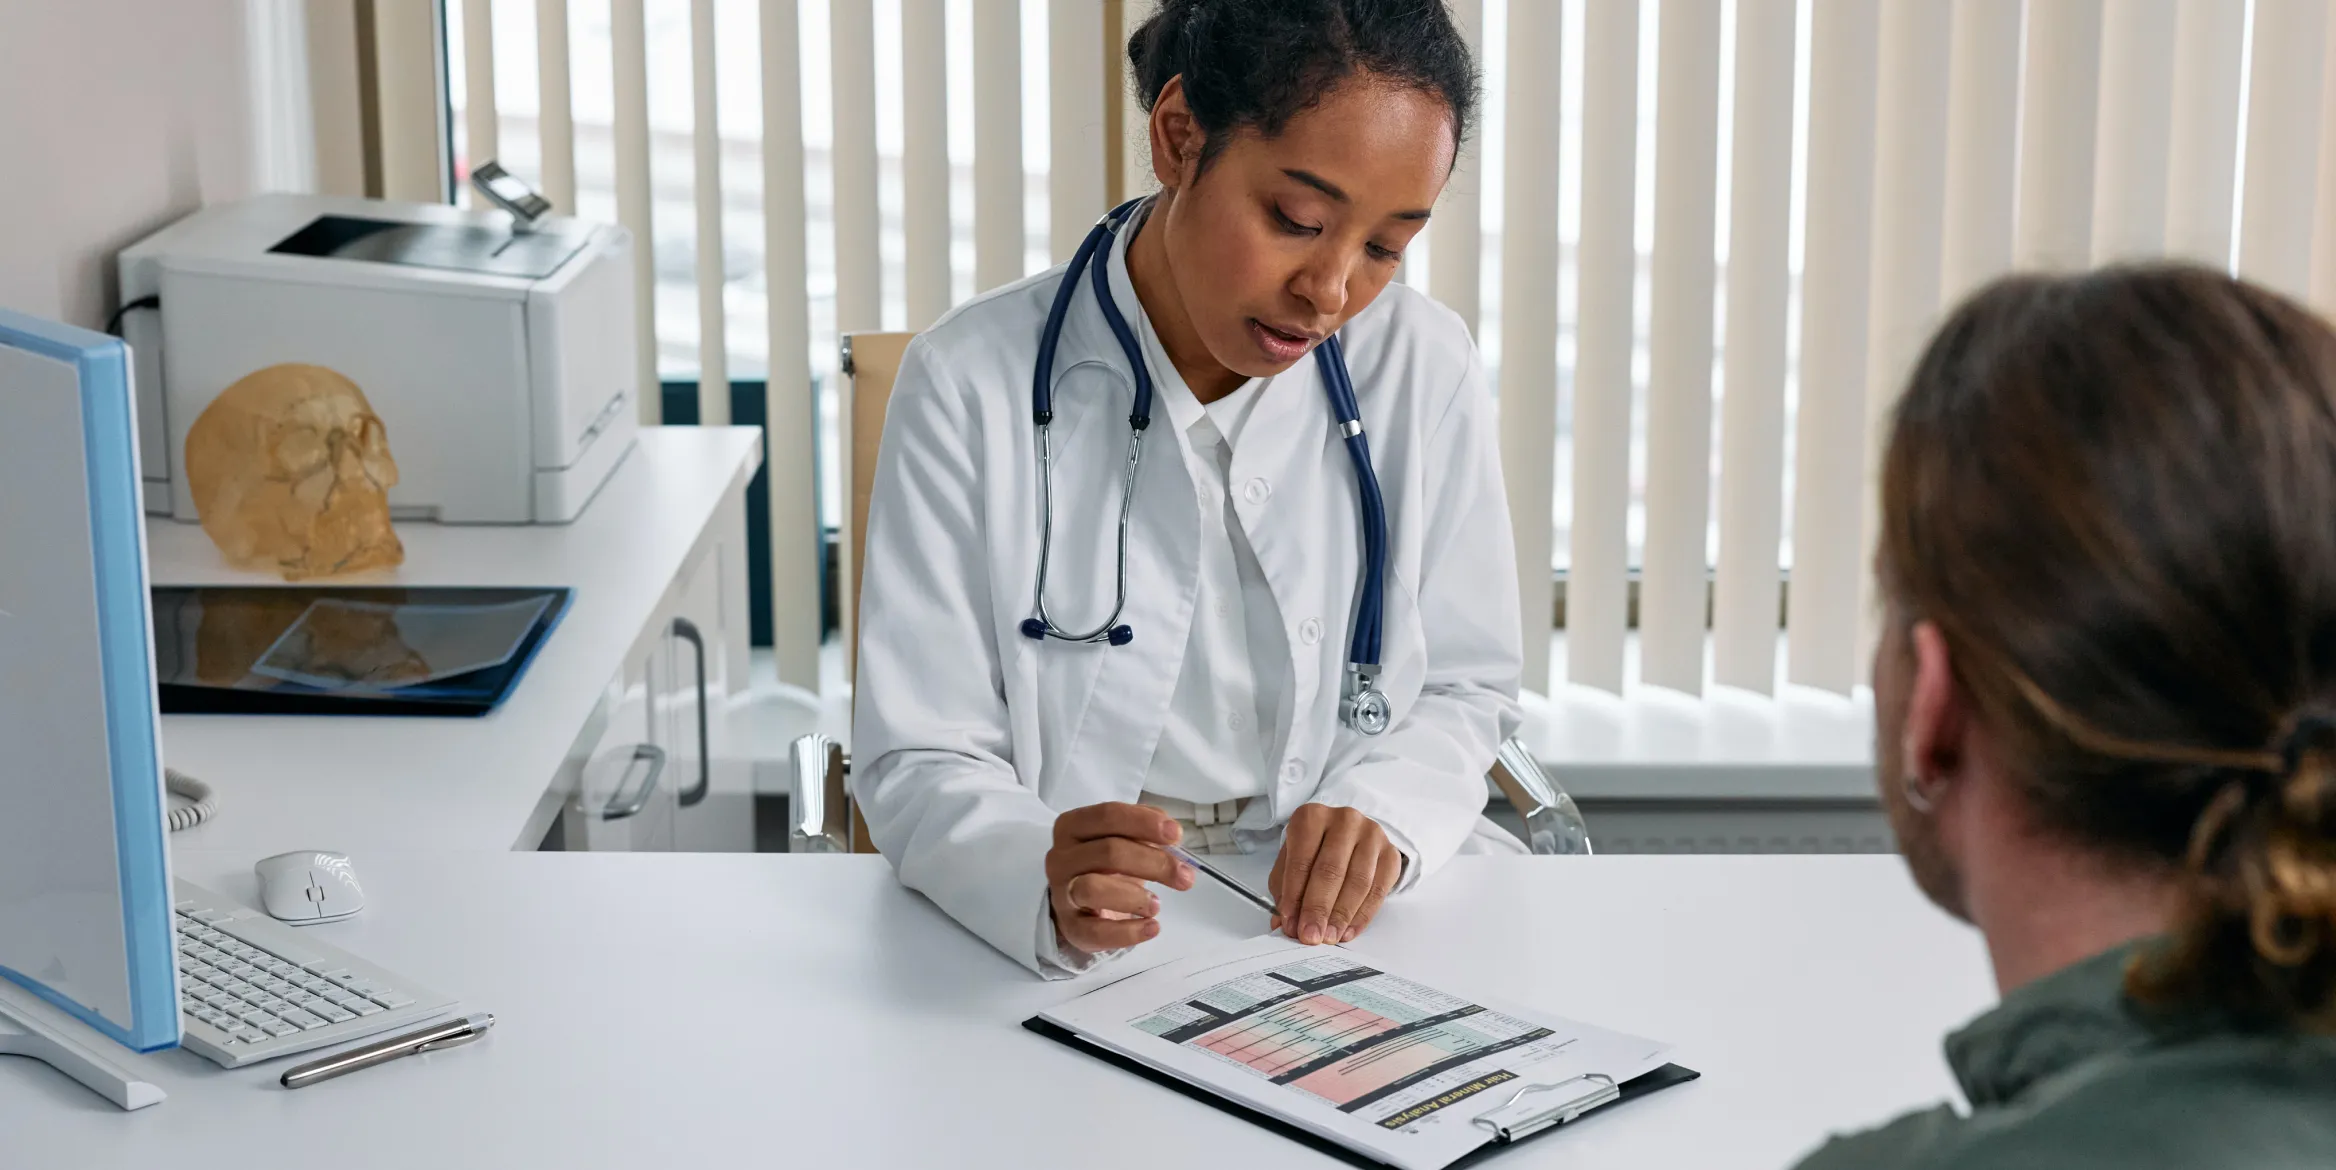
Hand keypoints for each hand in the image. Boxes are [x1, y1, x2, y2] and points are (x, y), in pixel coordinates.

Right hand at [1046, 802, 1195, 954]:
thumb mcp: (1123, 839)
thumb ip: (1144, 830)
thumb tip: (1171, 834)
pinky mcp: (1070, 927)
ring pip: (1094, 889)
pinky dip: (1128, 932)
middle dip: (1153, 863)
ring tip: (1158, 905)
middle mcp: (1061, 857)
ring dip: (1135, 896)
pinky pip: (1096, 932)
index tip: (1176, 834)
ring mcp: (1061, 893)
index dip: (1143, 822)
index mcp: (1072, 827)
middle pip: (1108, 852)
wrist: (1081, 903)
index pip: (1107, 815)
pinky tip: (1152, 927)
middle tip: (1184, 876)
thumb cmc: (1106, 865)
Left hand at [1268, 804, 1401, 944]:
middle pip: (1331, 870)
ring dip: (1341, 915)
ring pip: (1358, 881)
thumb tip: (1283, 925)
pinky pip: (1379, 890)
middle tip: (1310, 936)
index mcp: (1311, 817)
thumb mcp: (1291, 864)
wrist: (1349, 837)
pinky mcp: (1390, 853)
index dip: (1295, 895)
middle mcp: (1344, 820)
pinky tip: (1348, 931)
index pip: (1302, 859)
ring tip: (1329, 937)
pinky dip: (1362, 915)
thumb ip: (1285, 892)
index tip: (1290, 924)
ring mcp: (1371, 834)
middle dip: (1318, 908)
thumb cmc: (1314, 851)